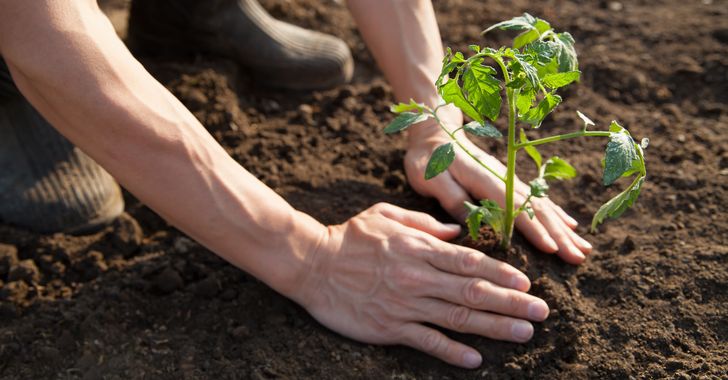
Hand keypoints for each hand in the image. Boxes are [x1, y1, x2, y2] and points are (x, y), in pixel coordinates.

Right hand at [293, 203, 548, 367]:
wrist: (311, 263)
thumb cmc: (349, 237)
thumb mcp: (385, 215)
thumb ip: (423, 223)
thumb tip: (456, 231)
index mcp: (419, 248)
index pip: (469, 262)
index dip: (501, 273)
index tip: (525, 284)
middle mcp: (418, 277)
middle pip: (472, 292)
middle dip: (510, 303)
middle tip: (541, 313)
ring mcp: (405, 304)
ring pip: (458, 318)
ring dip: (494, 328)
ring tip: (523, 334)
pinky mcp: (389, 327)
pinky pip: (427, 341)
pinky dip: (452, 352)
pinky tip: (475, 361)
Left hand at [404, 112, 591, 263]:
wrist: (434, 133)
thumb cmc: (428, 159)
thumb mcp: (432, 179)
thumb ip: (453, 198)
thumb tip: (474, 224)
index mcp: (485, 180)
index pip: (515, 208)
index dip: (534, 229)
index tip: (552, 249)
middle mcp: (504, 179)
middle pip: (537, 209)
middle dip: (559, 234)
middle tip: (578, 258)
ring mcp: (509, 179)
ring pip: (543, 206)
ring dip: (563, 228)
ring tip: (584, 248)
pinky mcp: (509, 181)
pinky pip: (538, 199)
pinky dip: (556, 214)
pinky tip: (570, 226)